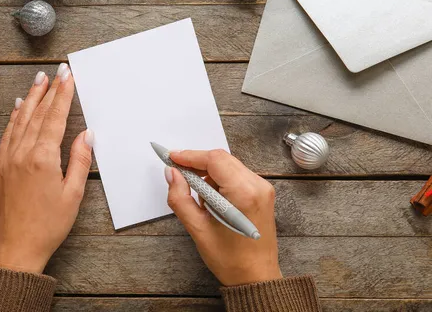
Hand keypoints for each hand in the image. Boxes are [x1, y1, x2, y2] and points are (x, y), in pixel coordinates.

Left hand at [0, 63, 93, 273]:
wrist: (16, 248)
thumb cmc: (48, 225)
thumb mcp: (73, 194)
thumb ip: (80, 161)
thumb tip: (86, 134)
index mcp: (42, 158)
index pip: (55, 117)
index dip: (63, 94)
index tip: (68, 76)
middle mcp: (22, 153)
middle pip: (37, 113)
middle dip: (48, 90)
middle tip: (56, 71)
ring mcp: (8, 159)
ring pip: (20, 120)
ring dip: (31, 98)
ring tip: (38, 81)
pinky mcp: (0, 167)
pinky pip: (8, 134)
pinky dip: (14, 117)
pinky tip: (19, 108)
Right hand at [166, 149, 280, 285]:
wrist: (257, 278)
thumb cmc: (231, 260)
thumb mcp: (198, 229)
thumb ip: (180, 198)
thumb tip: (172, 174)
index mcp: (244, 193)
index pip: (214, 160)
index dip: (190, 156)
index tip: (172, 157)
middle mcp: (258, 186)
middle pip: (222, 159)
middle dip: (197, 164)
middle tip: (177, 173)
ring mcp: (263, 189)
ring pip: (228, 166)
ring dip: (208, 173)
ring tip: (197, 196)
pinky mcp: (262, 193)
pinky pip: (236, 176)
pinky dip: (219, 180)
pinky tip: (210, 198)